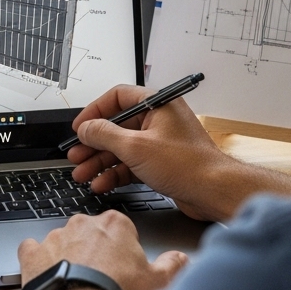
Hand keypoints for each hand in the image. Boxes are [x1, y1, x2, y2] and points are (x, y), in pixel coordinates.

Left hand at [19, 212, 187, 289]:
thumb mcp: (158, 282)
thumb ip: (173, 265)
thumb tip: (181, 258)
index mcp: (114, 224)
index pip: (121, 229)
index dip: (124, 251)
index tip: (125, 268)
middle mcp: (82, 224)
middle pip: (91, 233)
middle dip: (96, 251)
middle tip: (103, 277)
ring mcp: (55, 237)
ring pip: (62, 241)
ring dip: (68, 256)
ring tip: (77, 284)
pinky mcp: (33, 254)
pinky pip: (32, 249)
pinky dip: (37, 259)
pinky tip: (46, 273)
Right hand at [67, 85, 290, 221]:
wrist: (214, 192)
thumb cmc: (187, 165)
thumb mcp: (136, 147)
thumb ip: (105, 135)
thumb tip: (86, 128)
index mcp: (157, 104)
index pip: (117, 97)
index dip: (94, 112)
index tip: (79, 127)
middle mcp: (159, 120)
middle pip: (116, 126)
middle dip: (93, 144)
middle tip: (76, 156)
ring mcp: (160, 142)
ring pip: (122, 148)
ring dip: (100, 162)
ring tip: (83, 175)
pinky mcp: (161, 163)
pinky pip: (131, 163)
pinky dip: (116, 173)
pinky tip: (102, 184)